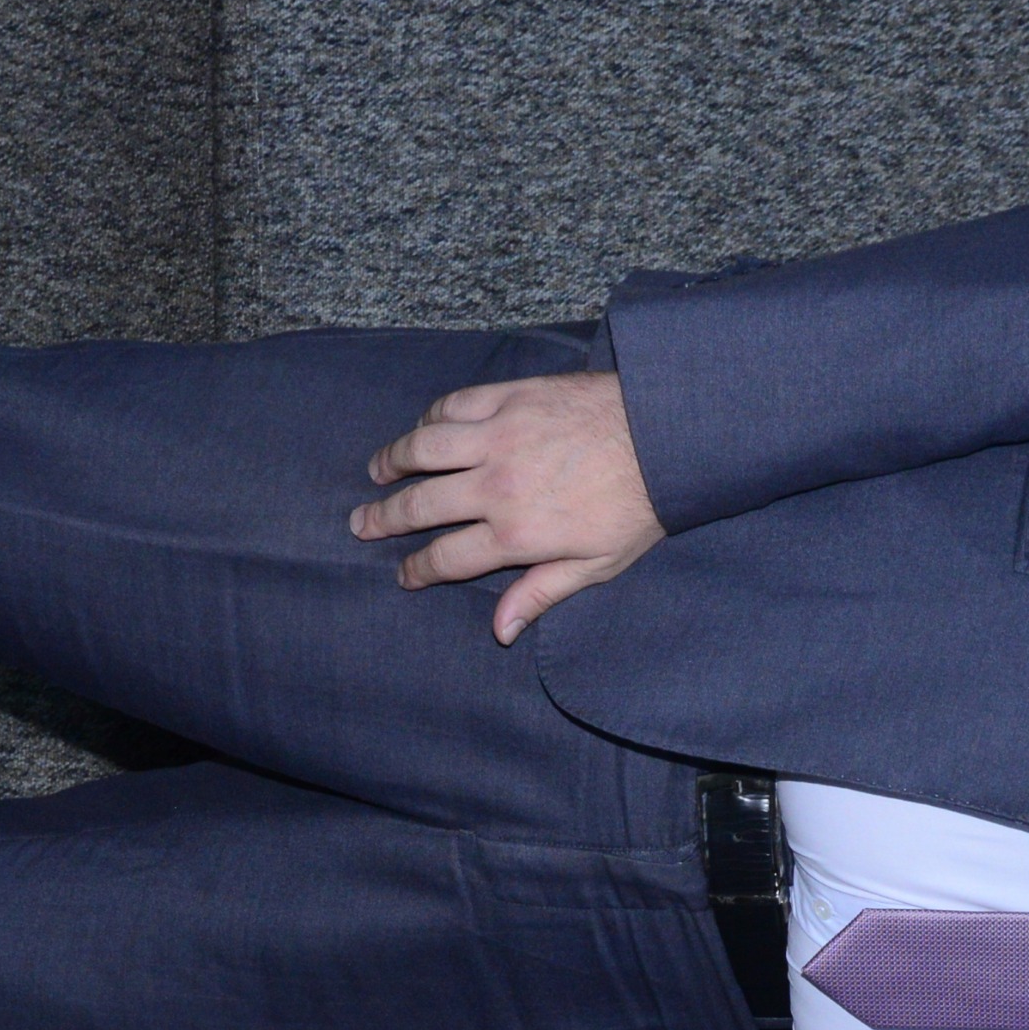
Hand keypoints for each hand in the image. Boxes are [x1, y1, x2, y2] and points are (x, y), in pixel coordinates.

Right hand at [349, 372, 666, 644]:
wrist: (667, 434)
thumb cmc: (638, 505)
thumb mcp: (597, 565)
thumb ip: (541, 593)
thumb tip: (501, 632)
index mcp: (517, 534)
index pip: (446, 559)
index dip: (417, 570)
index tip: (404, 574)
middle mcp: (497, 485)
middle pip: (419, 504)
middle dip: (384, 518)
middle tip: (361, 523)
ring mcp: (500, 436)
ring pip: (424, 447)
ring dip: (394, 459)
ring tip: (377, 470)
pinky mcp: (511, 397)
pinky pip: (454, 405)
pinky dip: (431, 416)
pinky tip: (423, 427)